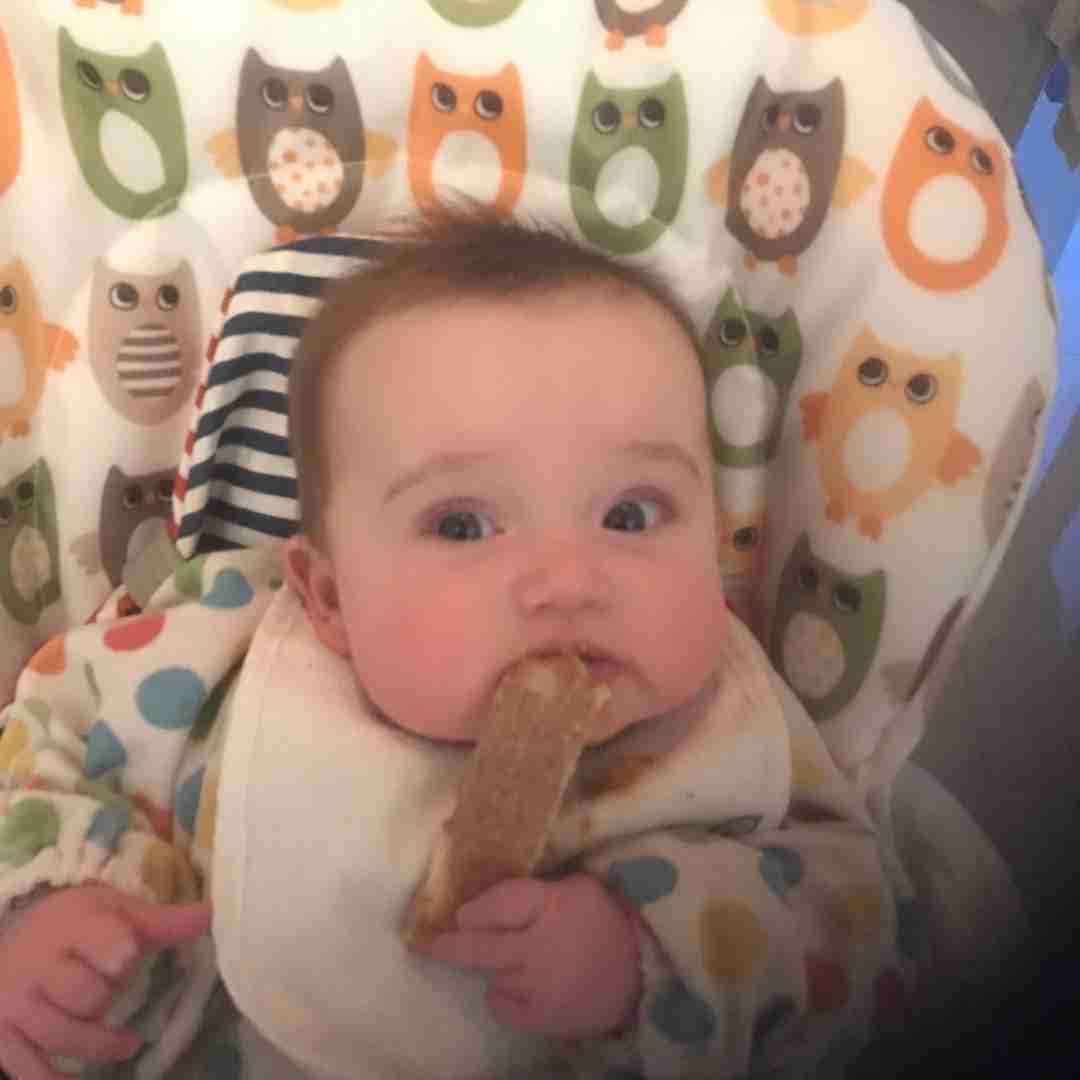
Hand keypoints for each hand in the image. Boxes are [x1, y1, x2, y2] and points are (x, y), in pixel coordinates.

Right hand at [0, 883, 211, 1079]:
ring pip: (60, 1033)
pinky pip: (26, 1068)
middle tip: (118, 987)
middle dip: (108, 997)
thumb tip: (218, 912)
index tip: (128, 958)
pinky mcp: (1, 1035)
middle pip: (85, 995)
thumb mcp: (117, 912)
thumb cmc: (77, 924)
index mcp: (71, 926)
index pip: (96, 943)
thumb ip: (164, 920)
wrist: (12, 940)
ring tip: (128, 1045)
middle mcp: (37, 966)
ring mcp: (15, 1004)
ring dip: (98, 1045)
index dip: (115, 952)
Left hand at [411, 874, 641, 1039]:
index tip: (459, 914)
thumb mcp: (577, 886)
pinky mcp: (545, 1017)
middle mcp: (539, 947)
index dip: (475, 909)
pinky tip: (515, 985)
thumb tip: (486, 897)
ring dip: (491, 965)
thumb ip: (535, 891)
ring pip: (491, 974)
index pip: (499, 904)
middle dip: (445, 946)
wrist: (643, 970)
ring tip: (510, 959)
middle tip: (421, 944)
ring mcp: (539, 986)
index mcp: (551, 906)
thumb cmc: (605, 918)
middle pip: (478, 947)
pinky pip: (502, 1007)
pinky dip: (501, 996)